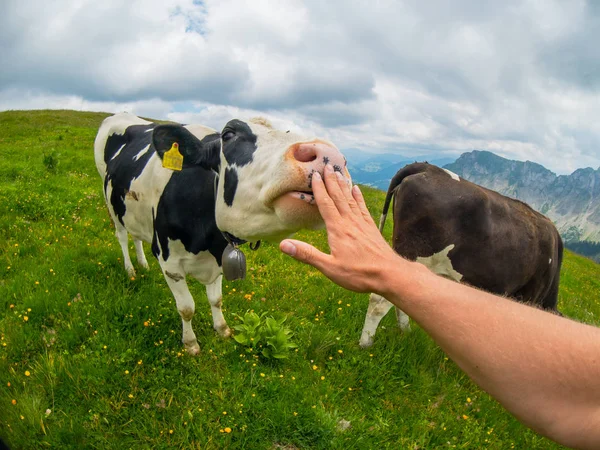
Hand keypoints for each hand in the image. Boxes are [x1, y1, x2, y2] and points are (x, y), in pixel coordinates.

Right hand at [279, 164, 401, 292]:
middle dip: (331, 181)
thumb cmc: (359, 274)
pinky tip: (356, 189)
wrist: (390, 274)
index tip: (314, 175)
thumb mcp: (329, 267)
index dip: (319, 189)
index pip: (326, 204)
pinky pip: (362, 207)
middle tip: (326, 165)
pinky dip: (358, 197)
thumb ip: (307, 255)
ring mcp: (362, 223)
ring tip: (338, 172)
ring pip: (350, 199)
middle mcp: (350, 222)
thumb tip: (283, 245)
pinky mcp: (371, 228)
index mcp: (338, 229)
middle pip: (338, 197)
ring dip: (343, 185)